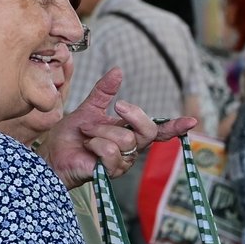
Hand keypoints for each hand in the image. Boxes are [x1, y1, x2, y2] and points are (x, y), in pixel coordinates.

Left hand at [39, 67, 195, 188]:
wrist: (52, 154)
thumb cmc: (71, 136)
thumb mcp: (89, 108)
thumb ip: (105, 91)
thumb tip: (118, 71)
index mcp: (129, 133)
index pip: (158, 131)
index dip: (175, 126)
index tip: (192, 121)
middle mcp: (130, 149)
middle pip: (147, 131)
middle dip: (131, 115)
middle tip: (116, 107)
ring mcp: (122, 163)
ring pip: (125, 140)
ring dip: (100, 131)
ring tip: (86, 134)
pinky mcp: (109, 173)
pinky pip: (111, 152)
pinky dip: (95, 144)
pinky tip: (87, 146)